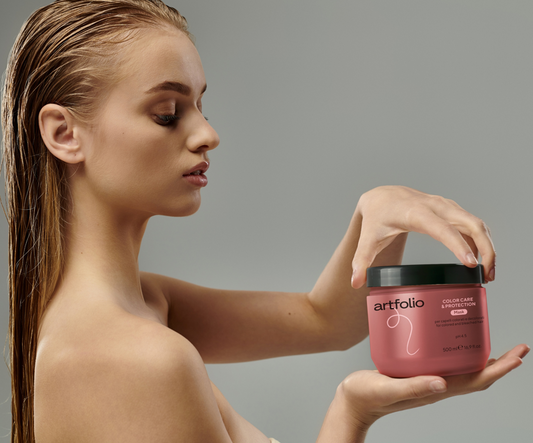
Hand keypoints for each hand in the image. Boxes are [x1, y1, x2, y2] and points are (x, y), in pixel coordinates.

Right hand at [337, 344, 528, 432]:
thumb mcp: (387, 389)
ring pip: (463, 370)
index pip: (475, 381)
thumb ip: (413, 387)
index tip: (518, 357)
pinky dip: (457, 353)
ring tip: (493, 343)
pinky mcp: (415, 372)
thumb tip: (442, 384)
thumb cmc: (365, 396)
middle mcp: (435, 385)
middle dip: (499, 363)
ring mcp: (426, 380)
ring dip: (482, 359)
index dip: (499, 370)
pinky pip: (444, 363)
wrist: (351, 402)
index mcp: (433, 389)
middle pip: (476, 375)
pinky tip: (452, 341)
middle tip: (518, 348)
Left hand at [350, 186, 495, 287]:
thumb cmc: (377, 217)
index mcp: (415, 213)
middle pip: (470, 223)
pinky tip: (481, 262)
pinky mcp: (451, 211)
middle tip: (486, 276)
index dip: (457, 244)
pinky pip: (473, 225)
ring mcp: (446, 207)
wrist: (383, 196)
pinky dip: (482, 242)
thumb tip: (355, 282)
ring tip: (487, 275)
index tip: (470, 263)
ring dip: (488, 247)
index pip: (441, 228)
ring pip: (477, 223)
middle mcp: (436, 207)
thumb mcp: (367, 238)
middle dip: (485, 249)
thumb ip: (361, 260)